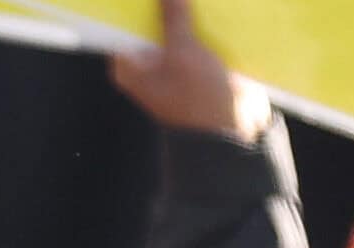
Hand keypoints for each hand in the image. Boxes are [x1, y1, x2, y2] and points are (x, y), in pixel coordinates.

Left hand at [110, 0, 271, 141]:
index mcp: (129, 67)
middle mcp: (146, 63)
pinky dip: (201, 19)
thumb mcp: (184, 54)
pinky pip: (194, 32)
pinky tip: (211, 4)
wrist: (234, 129)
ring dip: (185, 8)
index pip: (120, 27)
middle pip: (148, 22)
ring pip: (174, 24)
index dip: (131, 7)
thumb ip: (173, 19)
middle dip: (161, 3)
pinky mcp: (195, 60)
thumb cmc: (199, 98)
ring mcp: (171, 61)